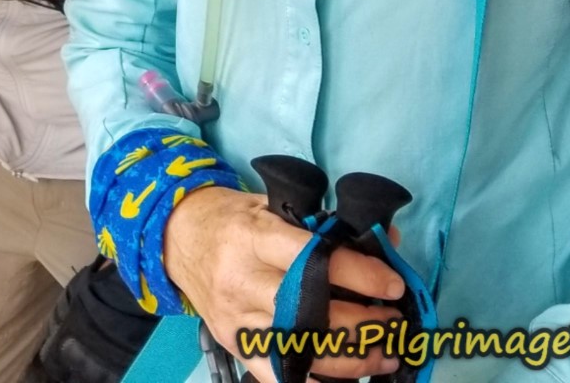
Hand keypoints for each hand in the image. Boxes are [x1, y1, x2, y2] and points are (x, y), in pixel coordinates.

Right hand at [162, 185, 405, 381]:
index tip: (392, 283)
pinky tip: (348, 379)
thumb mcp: (271, 204)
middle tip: (393, 321)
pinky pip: (277, 374)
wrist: (175, 236)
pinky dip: (315, 381)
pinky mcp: (233, 343)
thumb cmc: (230, 217)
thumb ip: (324, 223)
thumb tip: (385, 240)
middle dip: (363, 322)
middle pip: (311, 311)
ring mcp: (236, 318)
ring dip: (352, 359)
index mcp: (254, 237)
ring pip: (300, 348)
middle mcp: (242, 280)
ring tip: (385, 354)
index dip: (359, 275)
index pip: (313, 260)